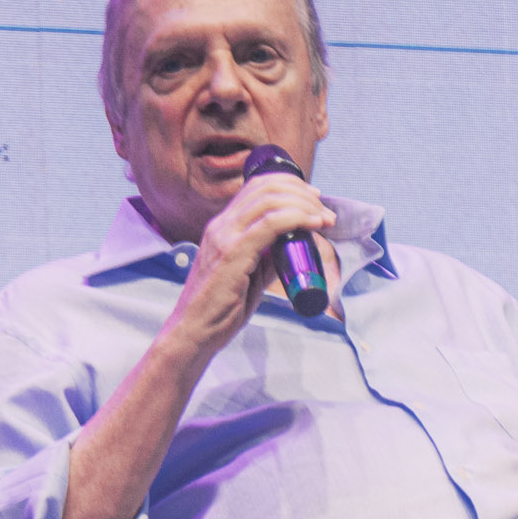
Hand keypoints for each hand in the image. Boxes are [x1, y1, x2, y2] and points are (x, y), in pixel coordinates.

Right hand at [156, 171, 335, 366]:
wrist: (193, 333)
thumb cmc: (219, 309)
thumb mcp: (248, 276)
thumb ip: (267, 258)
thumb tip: (293, 247)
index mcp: (222, 227)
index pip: (256, 187)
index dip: (289, 185)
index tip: (314, 199)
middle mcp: (220, 225)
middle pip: (266, 187)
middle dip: (302, 192)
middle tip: (324, 211)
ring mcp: (224, 237)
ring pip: (269, 201)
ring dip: (304, 205)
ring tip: (324, 219)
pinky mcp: (232, 253)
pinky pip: (269, 224)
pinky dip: (296, 218)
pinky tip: (313, 224)